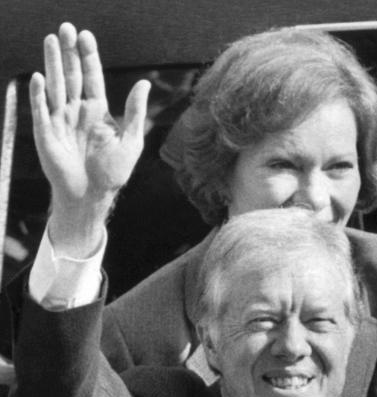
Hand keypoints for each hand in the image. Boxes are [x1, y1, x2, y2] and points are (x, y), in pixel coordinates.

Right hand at [29, 22, 149, 255]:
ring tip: (52, 39)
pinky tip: (41, 78)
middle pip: (71, 75)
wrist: (92, 195)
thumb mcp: (132, 141)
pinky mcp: (46, 133)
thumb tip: (143, 82)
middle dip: (68, 52)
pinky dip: (41, 95)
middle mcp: (76, 111)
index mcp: (97, 111)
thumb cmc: (113, 172)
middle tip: (67, 28)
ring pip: (55, 86)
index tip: (86, 36)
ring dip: (52, 63)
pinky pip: (42, 110)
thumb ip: (135, 111)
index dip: (88, 57)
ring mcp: (59, 119)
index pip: (91, 77)